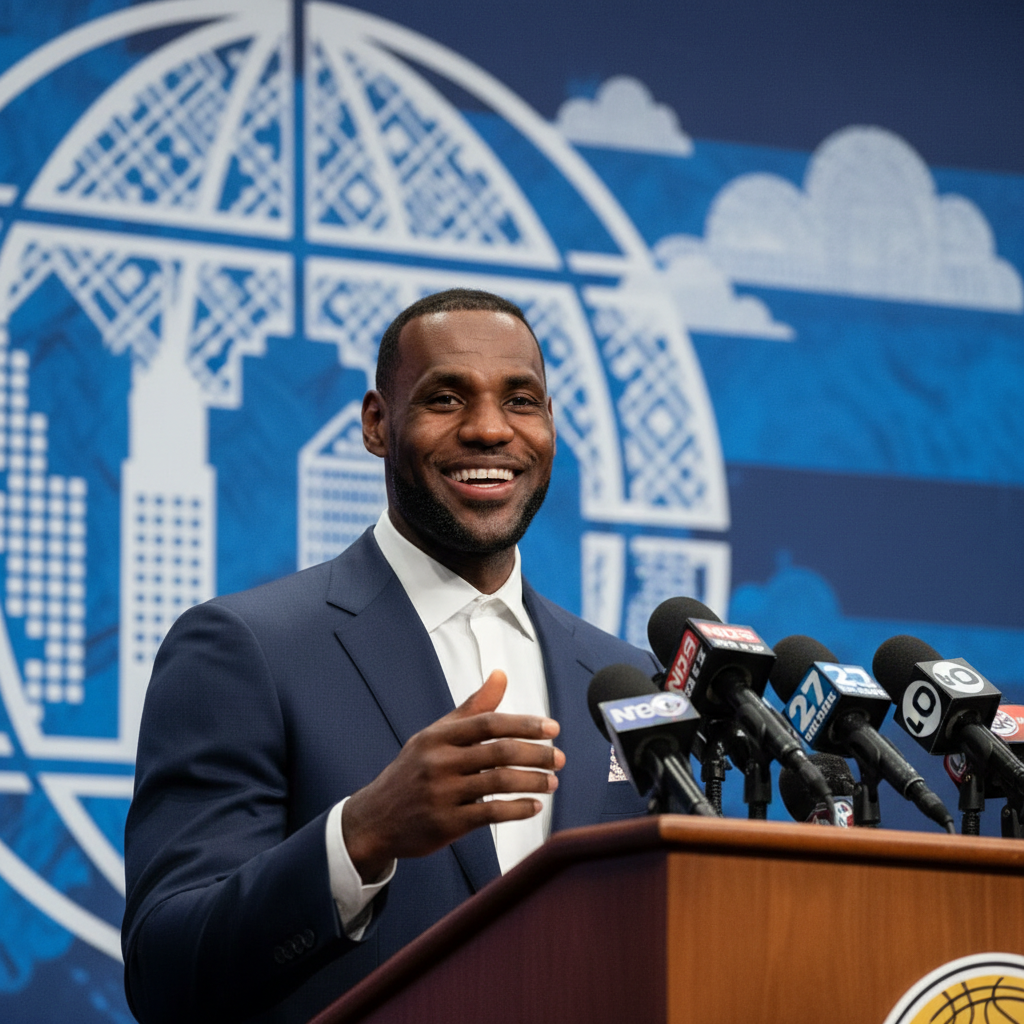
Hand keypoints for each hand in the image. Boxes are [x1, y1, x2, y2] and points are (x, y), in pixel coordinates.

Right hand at [342, 670, 562, 881]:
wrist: (375, 818)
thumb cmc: (414, 771)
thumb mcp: (435, 736)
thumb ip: (472, 709)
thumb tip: (501, 675)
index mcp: (438, 736)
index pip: (488, 723)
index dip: (524, 724)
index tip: (553, 729)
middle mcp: (439, 762)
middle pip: (499, 752)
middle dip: (536, 754)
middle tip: (560, 759)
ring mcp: (442, 794)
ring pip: (498, 783)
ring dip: (532, 782)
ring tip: (552, 782)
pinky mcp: (446, 824)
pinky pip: (490, 814)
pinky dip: (517, 809)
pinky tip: (534, 806)